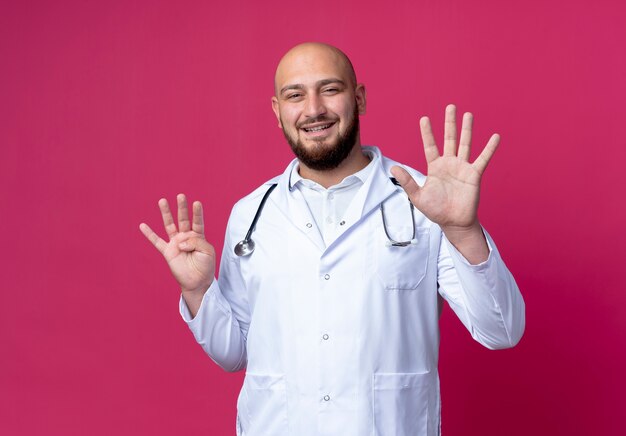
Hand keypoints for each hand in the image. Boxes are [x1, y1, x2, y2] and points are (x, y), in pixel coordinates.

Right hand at [139, 194, 215, 295]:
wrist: (197, 282)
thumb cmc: (205, 267)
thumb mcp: (207, 252)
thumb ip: (195, 242)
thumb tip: (180, 241)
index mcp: (198, 236)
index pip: (197, 221)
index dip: (197, 213)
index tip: (196, 203)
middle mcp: (186, 237)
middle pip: (183, 219)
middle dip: (182, 207)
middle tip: (181, 195)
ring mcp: (176, 243)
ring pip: (169, 225)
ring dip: (166, 213)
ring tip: (162, 201)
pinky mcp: (168, 252)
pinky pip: (157, 241)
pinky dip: (149, 234)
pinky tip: (143, 226)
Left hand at [391, 104, 498, 232]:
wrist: (453, 222)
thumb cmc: (435, 210)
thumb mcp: (417, 196)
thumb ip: (407, 181)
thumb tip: (393, 167)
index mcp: (434, 167)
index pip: (430, 146)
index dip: (427, 133)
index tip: (424, 118)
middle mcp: (449, 164)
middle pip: (449, 138)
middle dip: (449, 123)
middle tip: (450, 107)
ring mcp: (462, 167)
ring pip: (465, 144)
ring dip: (467, 129)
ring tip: (468, 114)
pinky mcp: (474, 175)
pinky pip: (483, 159)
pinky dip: (489, 148)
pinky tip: (495, 137)